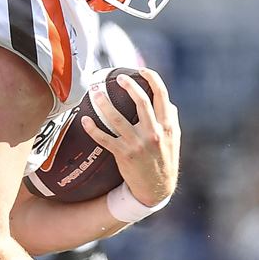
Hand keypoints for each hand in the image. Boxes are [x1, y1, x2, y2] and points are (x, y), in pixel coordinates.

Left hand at [81, 68, 180, 206]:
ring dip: (104, 103)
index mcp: (167, 125)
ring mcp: (138, 144)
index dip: (152, 79)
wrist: (156, 188)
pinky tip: (85, 120)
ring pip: (117, 119)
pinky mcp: (124, 154)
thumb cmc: (164, 159)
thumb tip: (166, 101)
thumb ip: (170, 118)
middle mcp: (153, 133)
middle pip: (141, 102)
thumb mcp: (173, 138)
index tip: (142, 70)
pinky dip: (93, 129)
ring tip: (96, 92)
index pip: (162, 96)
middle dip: (129, 86)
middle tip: (118, 78)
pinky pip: (105, 139)